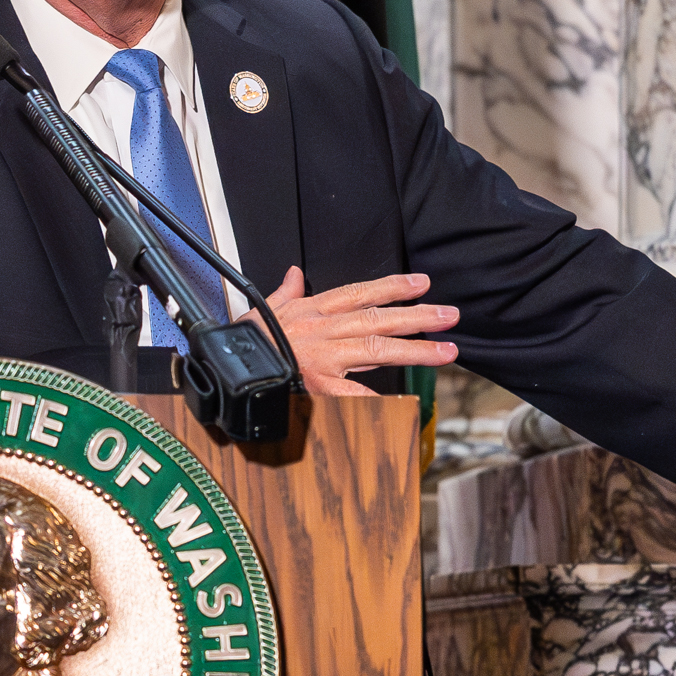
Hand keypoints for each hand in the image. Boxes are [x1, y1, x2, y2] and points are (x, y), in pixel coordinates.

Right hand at [264, 266, 458, 396]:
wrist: (224, 368)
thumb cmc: (245, 341)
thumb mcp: (264, 308)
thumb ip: (286, 291)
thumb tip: (294, 273)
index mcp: (312, 311)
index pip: (360, 293)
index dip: (392, 287)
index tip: (421, 284)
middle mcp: (323, 330)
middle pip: (378, 319)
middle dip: (418, 316)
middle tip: (450, 315)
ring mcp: (322, 357)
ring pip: (376, 349)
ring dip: (415, 349)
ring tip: (446, 351)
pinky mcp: (316, 384)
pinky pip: (352, 392)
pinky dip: (377, 396)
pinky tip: (404, 401)